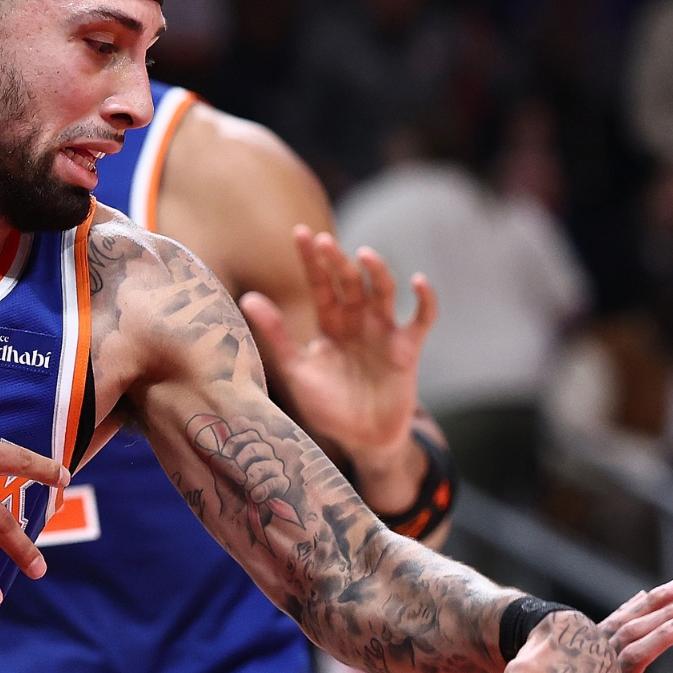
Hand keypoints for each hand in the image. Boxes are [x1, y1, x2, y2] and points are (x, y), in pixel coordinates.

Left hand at [239, 229, 435, 465]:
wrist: (361, 439)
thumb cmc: (328, 406)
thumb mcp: (297, 369)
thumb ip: (276, 334)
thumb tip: (247, 297)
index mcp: (329, 324)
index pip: (320, 284)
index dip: (311, 260)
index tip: (300, 233)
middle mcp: (357, 321)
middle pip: (349, 282)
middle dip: (337, 261)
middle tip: (324, 241)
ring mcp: (383, 332)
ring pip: (383, 291)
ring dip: (377, 272)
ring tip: (365, 255)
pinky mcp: (408, 348)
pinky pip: (421, 318)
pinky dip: (424, 299)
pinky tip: (418, 281)